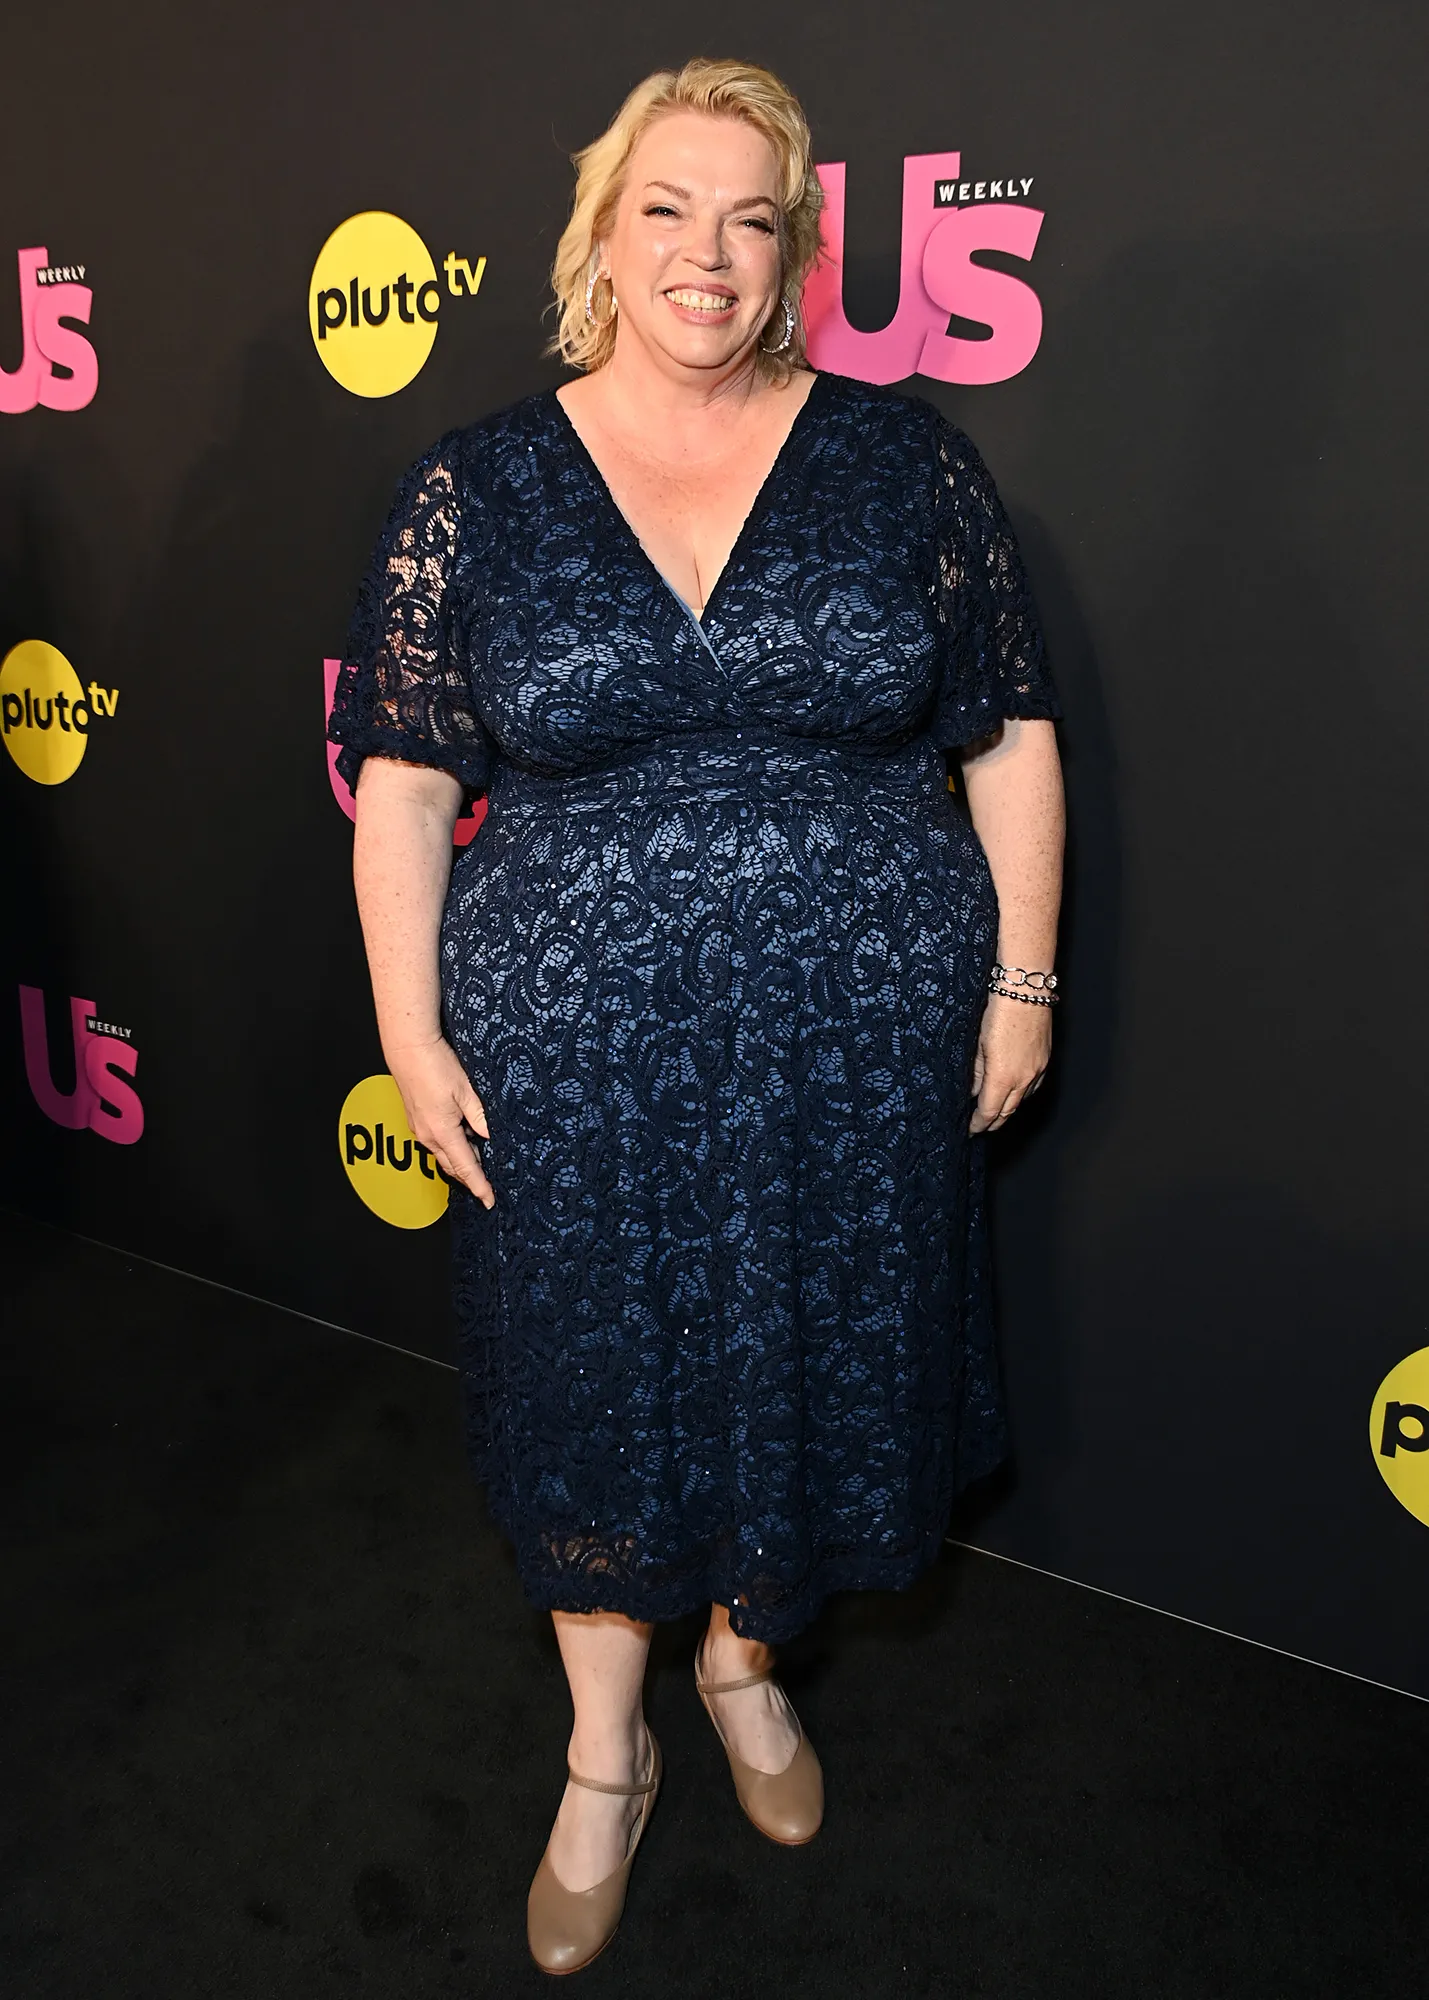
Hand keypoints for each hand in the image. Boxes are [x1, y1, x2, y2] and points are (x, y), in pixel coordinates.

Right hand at [386, 1037, 494, 1207]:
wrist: (408, 1048)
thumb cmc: (436, 1065)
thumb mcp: (467, 1091)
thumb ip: (481, 1117)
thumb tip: (492, 1138)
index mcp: (442, 1132)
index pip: (465, 1168)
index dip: (479, 1186)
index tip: (489, 1201)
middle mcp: (428, 1136)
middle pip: (453, 1166)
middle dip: (471, 1177)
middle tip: (490, 1183)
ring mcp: (420, 1129)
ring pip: (444, 1155)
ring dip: (462, 1160)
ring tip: (482, 1160)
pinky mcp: (417, 1120)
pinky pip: (436, 1143)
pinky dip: (452, 1147)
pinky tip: (465, 1138)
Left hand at [969, 994, 1051, 1133]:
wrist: (1026, 991)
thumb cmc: (998, 1012)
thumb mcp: (977, 1043)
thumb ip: (975, 1071)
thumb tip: (972, 1090)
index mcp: (1003, 1077)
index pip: (989, 1111)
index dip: (979, 1123)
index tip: (971, 1130)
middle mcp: (1023, 1078)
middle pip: (1008, 1110)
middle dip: (994, 1122)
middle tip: (982, 1128)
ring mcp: (1037, 1070)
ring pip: (1022, 1100)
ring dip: (1008, 1110)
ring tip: (996, 1114)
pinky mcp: (1045, 1060)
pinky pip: (1034, 1086)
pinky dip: (1022, 1095)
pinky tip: (1015, 1093)